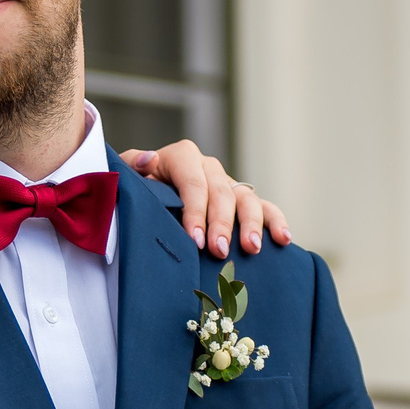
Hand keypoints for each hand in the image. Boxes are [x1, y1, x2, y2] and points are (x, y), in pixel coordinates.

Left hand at [123, 142, 291, 259]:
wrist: (146, 193)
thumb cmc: (135, 189)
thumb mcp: (126, 176)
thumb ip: (131, 167)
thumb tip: (149, 160)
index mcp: (181, 157)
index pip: (193, 184)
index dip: (196, 212)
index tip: (195, 240)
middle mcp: (208, 167)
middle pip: (222, 193)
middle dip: (222, 224)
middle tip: (219, 251)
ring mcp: (227, 183)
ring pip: (246, 198)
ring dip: (251, 224)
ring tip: (251, 248)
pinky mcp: (241, 200)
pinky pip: (265, 207)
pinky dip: (276, 221)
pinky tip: (283, 239)